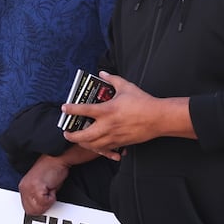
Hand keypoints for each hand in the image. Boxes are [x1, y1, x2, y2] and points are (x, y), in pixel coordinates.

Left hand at [19, 155, 71, 214]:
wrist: (57, 158)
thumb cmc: (53, 170)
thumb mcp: (42, 186)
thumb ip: (37, 197)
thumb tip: (39, 209)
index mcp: (23, 187)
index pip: (28, 209)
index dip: (39, 207)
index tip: (45, 199)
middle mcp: (24, 188)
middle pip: (31, 211)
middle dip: (43, 206)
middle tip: (48, 193)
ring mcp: (29, 188)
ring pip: (38, 209)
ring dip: (48, 202)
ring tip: (50, 189)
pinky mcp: (36, 187)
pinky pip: (45, 203)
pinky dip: (52, 198)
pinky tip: (52, 187)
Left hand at [62, 72, 195, 154]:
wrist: (159, 118)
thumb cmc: (143, 102)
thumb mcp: (126, 87)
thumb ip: (112, 79)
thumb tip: (103, 73)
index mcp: (107, 110)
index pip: (84, 110)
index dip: (71, 109)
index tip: (64, 108)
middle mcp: (108, 126)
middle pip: (84, 136)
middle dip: (72, 136)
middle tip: (66, 132)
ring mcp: (114, 137)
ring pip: (92, 146)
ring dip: (82, 143)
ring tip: (78, 139)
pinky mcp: (120, 143)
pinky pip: (105, 149)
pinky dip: (98, 149)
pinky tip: (95, 146)